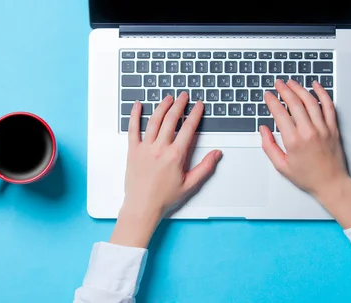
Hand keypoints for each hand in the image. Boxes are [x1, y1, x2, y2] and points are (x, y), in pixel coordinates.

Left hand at [110, 92, 221, 247]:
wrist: (142, 207)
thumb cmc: (164, 198)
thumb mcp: (190, 184)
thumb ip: (205, 167)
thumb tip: (217, 154)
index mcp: (175, 156)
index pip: (188, 128)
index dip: (195, 114)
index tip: (199, 105)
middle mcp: (160, 148)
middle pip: (171, 119)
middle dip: (179, 104)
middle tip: (184, 96)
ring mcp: (145, 148)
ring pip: (154, 121)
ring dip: (162, 107)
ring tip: (168, 98)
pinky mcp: (133, 151)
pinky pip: (133, 129)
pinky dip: (135, 115)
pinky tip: (138, 105)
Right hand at [260, 79, 347, 198]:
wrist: (331, 183)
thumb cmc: (307, 177)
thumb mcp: (281, 166)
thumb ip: (269, 146)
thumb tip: (263, 130)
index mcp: (294, 141)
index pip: (280, 113)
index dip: (272, 101)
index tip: (268, 95)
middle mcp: (309, 131)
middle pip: (295, 103)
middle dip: (284, 90)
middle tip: (278, 84)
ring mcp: (323, 128)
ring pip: (310, 101)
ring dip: (299, 89)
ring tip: (292, 82)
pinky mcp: (333, 128)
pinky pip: (328, 106)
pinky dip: (322, 93)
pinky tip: (316, 86)